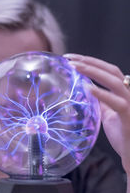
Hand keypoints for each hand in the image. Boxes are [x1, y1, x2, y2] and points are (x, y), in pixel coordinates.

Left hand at [64, 53, 129, 174]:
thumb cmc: (122, 134)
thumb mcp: (108, 114)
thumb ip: (102, 102)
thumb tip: (89, 91)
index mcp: (123, 92)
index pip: (108, 70)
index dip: (91, 62)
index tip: (72, 58)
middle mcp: (129, 93)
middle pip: (111, 70)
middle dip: (89, 62)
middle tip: (69, 58)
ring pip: (114, 81)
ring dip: (93, 71)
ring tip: (75, 67)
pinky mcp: (128, 115)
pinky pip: (117, 102)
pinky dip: (102, 94)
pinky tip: (87, 88)